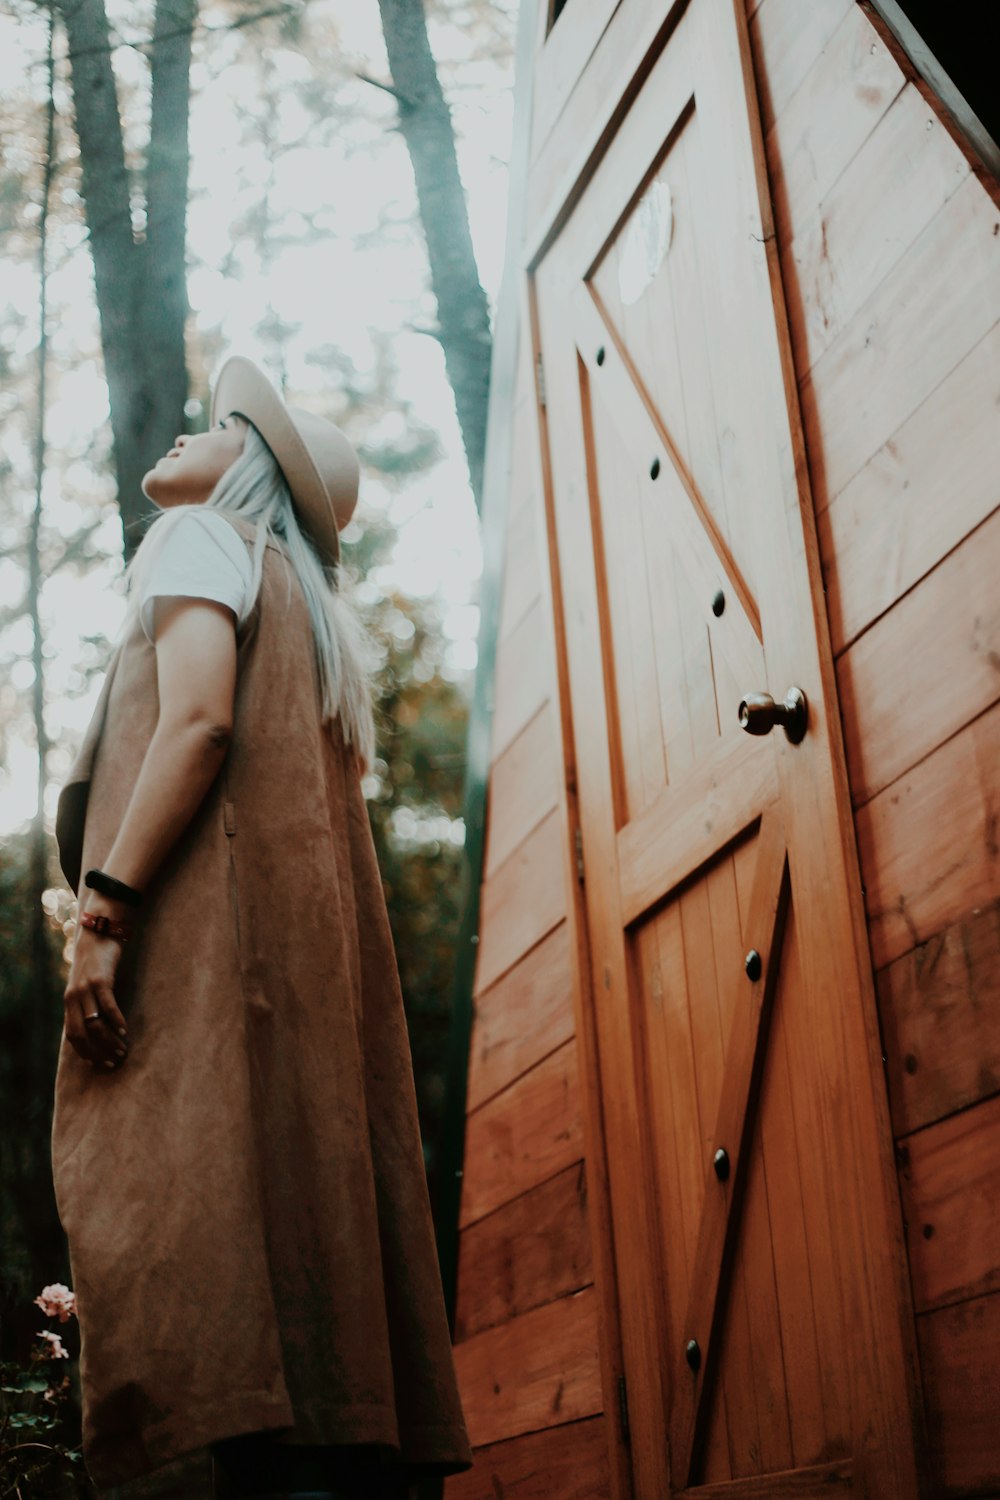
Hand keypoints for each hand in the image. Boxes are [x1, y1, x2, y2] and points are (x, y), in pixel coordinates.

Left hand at [63, 915, 129, 1069]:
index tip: (100, 1063)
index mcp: (70, 1002)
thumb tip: (99, 1025)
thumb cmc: (96, 961)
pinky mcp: (100, 980)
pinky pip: (108, 1006)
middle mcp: (74, 998)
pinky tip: (125, 1030)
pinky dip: (116, 1021)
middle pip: (83, 1035)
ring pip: (95, 1024)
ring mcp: (86, 989)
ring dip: (109, 1041)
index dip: (86, 1053)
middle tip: (114, 1061)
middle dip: (98, 1052)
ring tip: (123, 1049)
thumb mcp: (86, 984)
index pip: (74, 1036)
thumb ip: (88, 1003)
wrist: (98, 932)